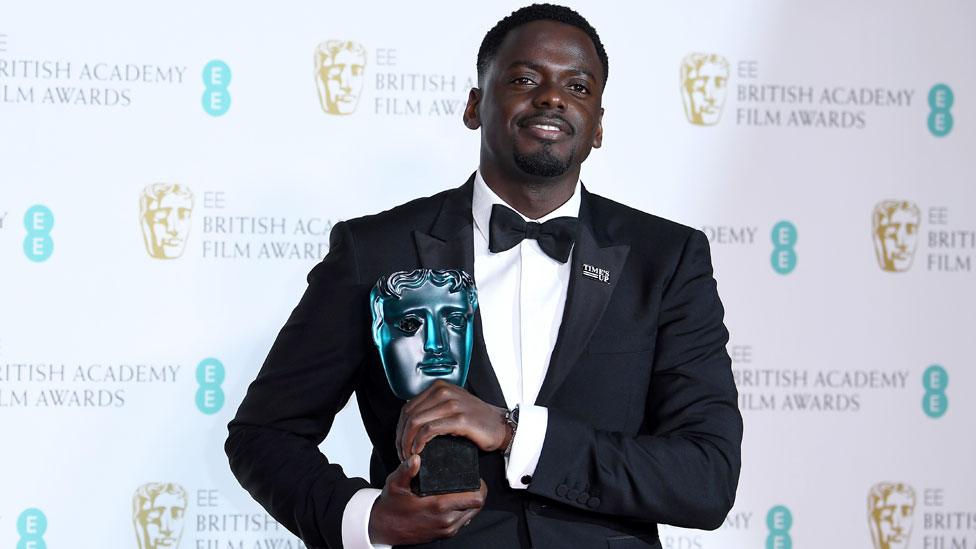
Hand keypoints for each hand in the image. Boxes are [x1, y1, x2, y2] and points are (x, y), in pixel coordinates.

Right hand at [368, 454, 487, 544]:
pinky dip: (464, 511)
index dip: (480, 486)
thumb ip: (407, 470)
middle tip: (471, 481)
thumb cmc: (391, 504)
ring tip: (464, 490)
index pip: (475, 498)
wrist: (384, 528)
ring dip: (471, 503)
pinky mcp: (444, 534)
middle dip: (477, 493)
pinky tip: (455, 501)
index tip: (475, 477)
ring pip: (472, 514)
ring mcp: (446, 529)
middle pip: (477, 506)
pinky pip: (463, 521)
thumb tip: (417, 458)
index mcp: (438, 506)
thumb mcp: (395, 483)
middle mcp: (446, 520)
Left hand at [397, 380, 511, 459]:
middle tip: (402, 453)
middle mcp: (444, 392)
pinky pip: (429, 430)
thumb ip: (432, 408)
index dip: (400, 428)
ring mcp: (452, 404)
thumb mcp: (451, 407)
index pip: (408, 407)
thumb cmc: (476, 420)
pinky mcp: (459, 419)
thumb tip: (409, 424)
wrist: (500, 426)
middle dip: (401, 437)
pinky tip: (419, 451)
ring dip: (408, 442)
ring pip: (416, 422)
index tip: (400, 443)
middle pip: (409, 415)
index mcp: (439, 387)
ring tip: (409, 455)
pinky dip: (420, 442)